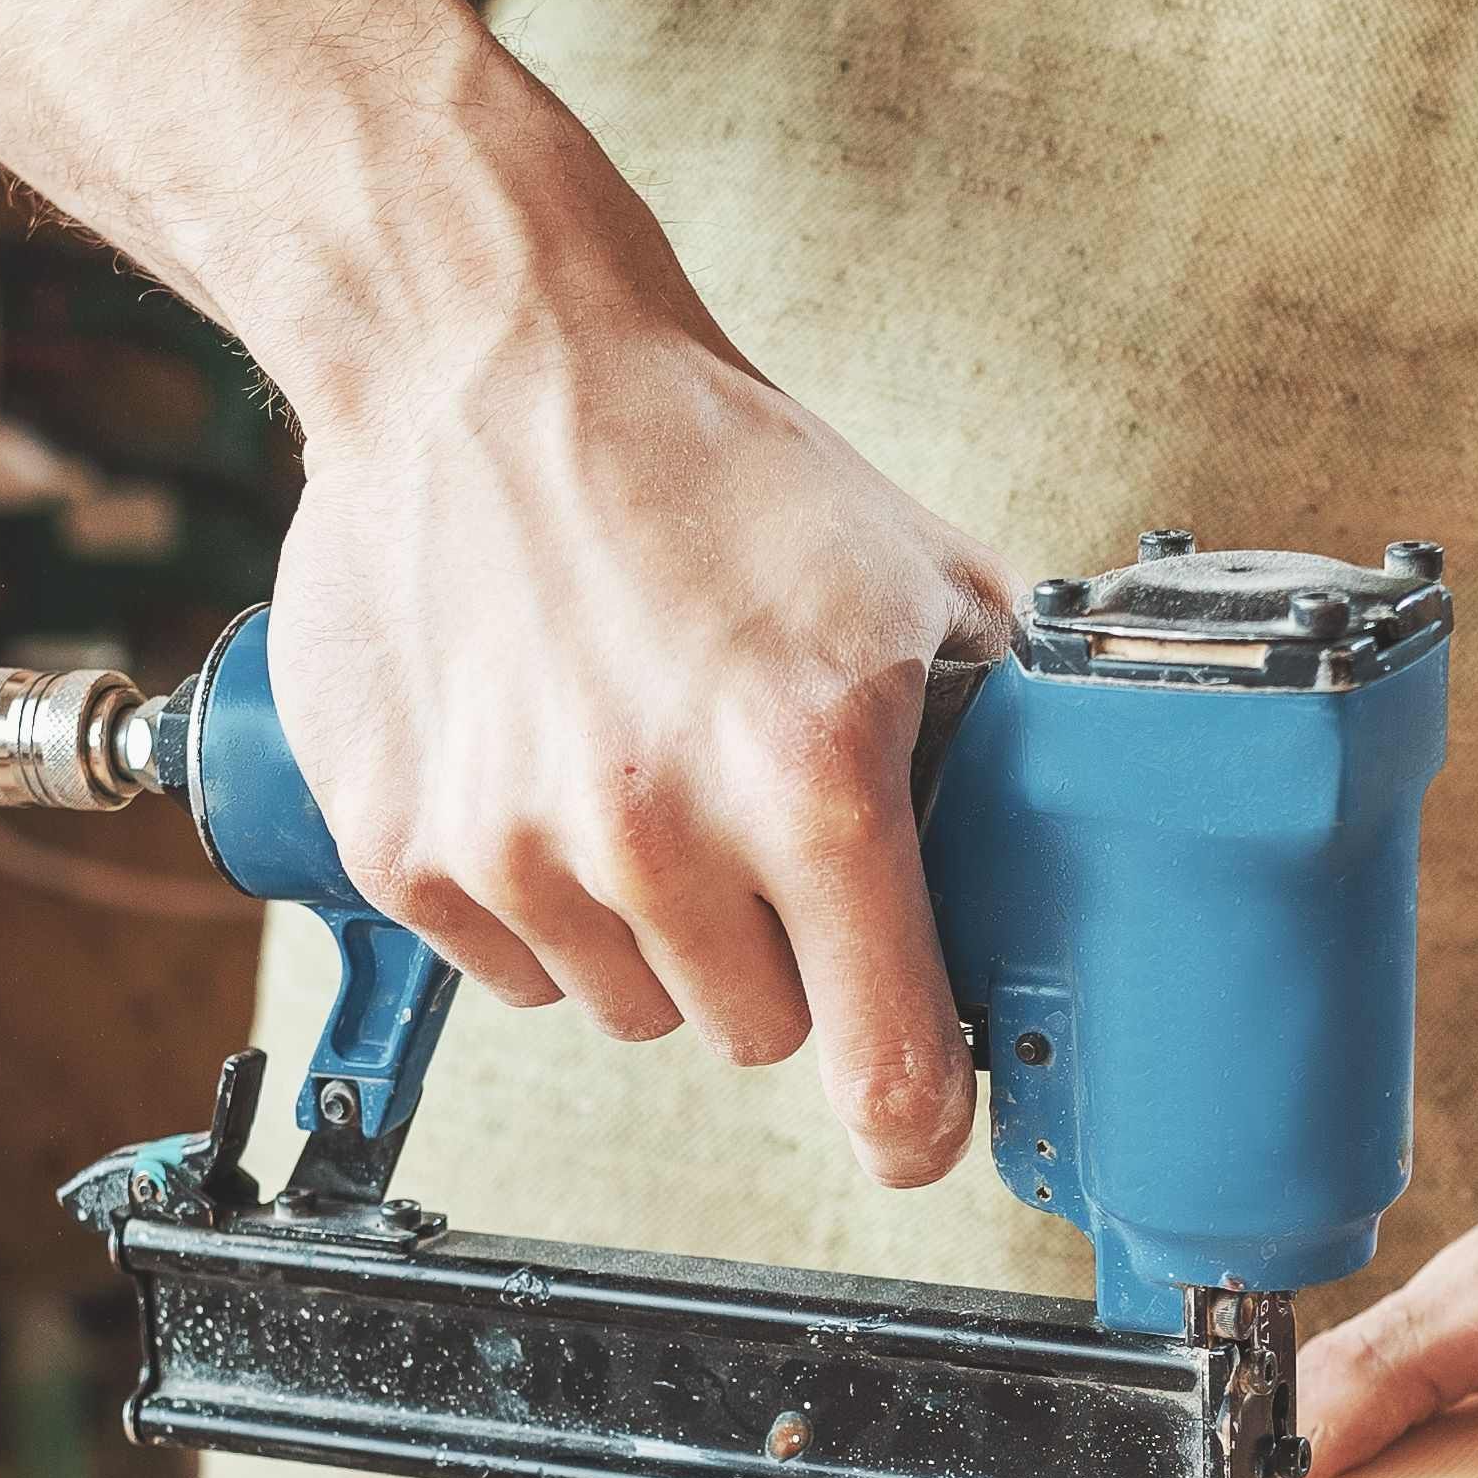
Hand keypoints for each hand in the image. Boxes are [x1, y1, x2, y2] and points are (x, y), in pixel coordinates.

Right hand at [263, 283, 1016, 1186]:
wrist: (483, 359)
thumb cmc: (704, 458)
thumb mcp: (914, 576)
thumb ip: (997, 730)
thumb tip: (1075, 850)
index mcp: (807, 779)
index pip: (883, 1064)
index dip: (915, 1109)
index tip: (919, 1118)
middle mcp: (655, 835)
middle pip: (759, 1035)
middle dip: (777, 956)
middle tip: (753, 821)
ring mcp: (514, 852)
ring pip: (629, 1009)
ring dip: (650, 932)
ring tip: (639, 773)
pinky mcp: (402, 851)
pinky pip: (511, 971)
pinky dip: (536, 905)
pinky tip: (543, 774)